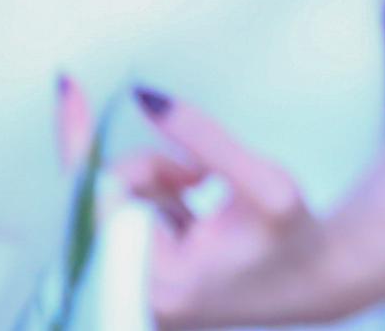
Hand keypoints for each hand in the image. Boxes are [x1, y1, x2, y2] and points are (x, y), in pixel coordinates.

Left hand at [58, 78, 336, 330]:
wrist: (316, 277)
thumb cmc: (296, 237)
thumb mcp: (268, 184)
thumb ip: (205, 139)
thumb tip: (143, 97)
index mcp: (161, 285)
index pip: (102, 198)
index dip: (85, 143)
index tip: (68, 85)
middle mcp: (140, 298)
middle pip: (104, 196)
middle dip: (149, 169)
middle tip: (198, 173)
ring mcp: (137, 292)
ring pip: (116, 200)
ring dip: (155, 180)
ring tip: (202, 189)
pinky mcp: (141, 279)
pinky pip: (121, 213)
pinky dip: (153, 191)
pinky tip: (191, 195)